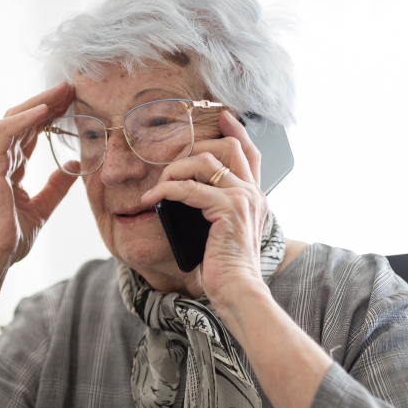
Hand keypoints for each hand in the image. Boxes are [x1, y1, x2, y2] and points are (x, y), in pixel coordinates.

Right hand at [0, 83, 76, 264]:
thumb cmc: (12, 236)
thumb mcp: (43, 206)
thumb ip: (56, 185)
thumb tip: (74, 166)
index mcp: (10, 167)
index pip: (30, 131)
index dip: (50, 114)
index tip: (73, 101)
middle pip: (22, 119)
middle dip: (46, 101)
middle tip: (71, 87)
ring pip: (12, 119)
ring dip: (37, 103)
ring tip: (61, 91)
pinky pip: (4, 133)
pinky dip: (24, 119)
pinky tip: (44, 110)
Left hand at [139, 111, 268, 312]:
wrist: (237, 291)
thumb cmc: (225, 268)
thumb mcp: (221, 232)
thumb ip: (214, 209)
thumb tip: (185, 193)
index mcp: (254, 197)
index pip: (250, 153)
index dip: (236, 130)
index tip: (220, 115)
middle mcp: (253, 193)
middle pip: (227, 148)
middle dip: (193, 148)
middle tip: (168, 164)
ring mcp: (243, 200)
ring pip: (204, 163)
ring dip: (174, 170)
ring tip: (157, 188)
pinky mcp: (228, 210)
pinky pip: (189, 189)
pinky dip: (166, 190)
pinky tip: (152, 199)